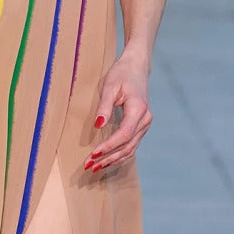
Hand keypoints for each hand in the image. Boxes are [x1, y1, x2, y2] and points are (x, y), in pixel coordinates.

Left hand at [85, 49, 152, 172]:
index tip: (94, 154)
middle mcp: (145, 120)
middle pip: (127, 146)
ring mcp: (145, 124)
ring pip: (130, 149)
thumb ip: (105, 106)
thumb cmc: (122, 73)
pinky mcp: (141, 126)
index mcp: (138, 109)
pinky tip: (107, 160)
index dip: (109, 146)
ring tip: (95, 167)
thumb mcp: (110, 86)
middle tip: (89, 165)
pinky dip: (119, 155)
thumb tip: (98, 125)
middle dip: (108, 157)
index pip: (124, 134)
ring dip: (113, 159)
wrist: (137, 67)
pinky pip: (131, 145)